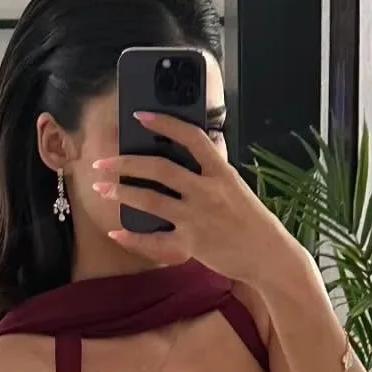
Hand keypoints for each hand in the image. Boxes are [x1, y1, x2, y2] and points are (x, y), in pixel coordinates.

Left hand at [92, 113, 301, 286]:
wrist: (268, 256)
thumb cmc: (252, 220)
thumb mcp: (237, 186)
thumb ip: (216, 165)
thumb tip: (205, 141)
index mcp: (221, 172)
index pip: (190, 137)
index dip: (163, 123)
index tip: (138, 116)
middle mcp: (207, 191)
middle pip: (160, 168)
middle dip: (126, 162)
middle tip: (104, 162)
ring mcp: (198, 218)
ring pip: (151, 199)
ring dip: (122, 191)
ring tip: (103, 187)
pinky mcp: (192, 245)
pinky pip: (156, 240)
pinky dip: (133, 236)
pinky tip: (116, 230)